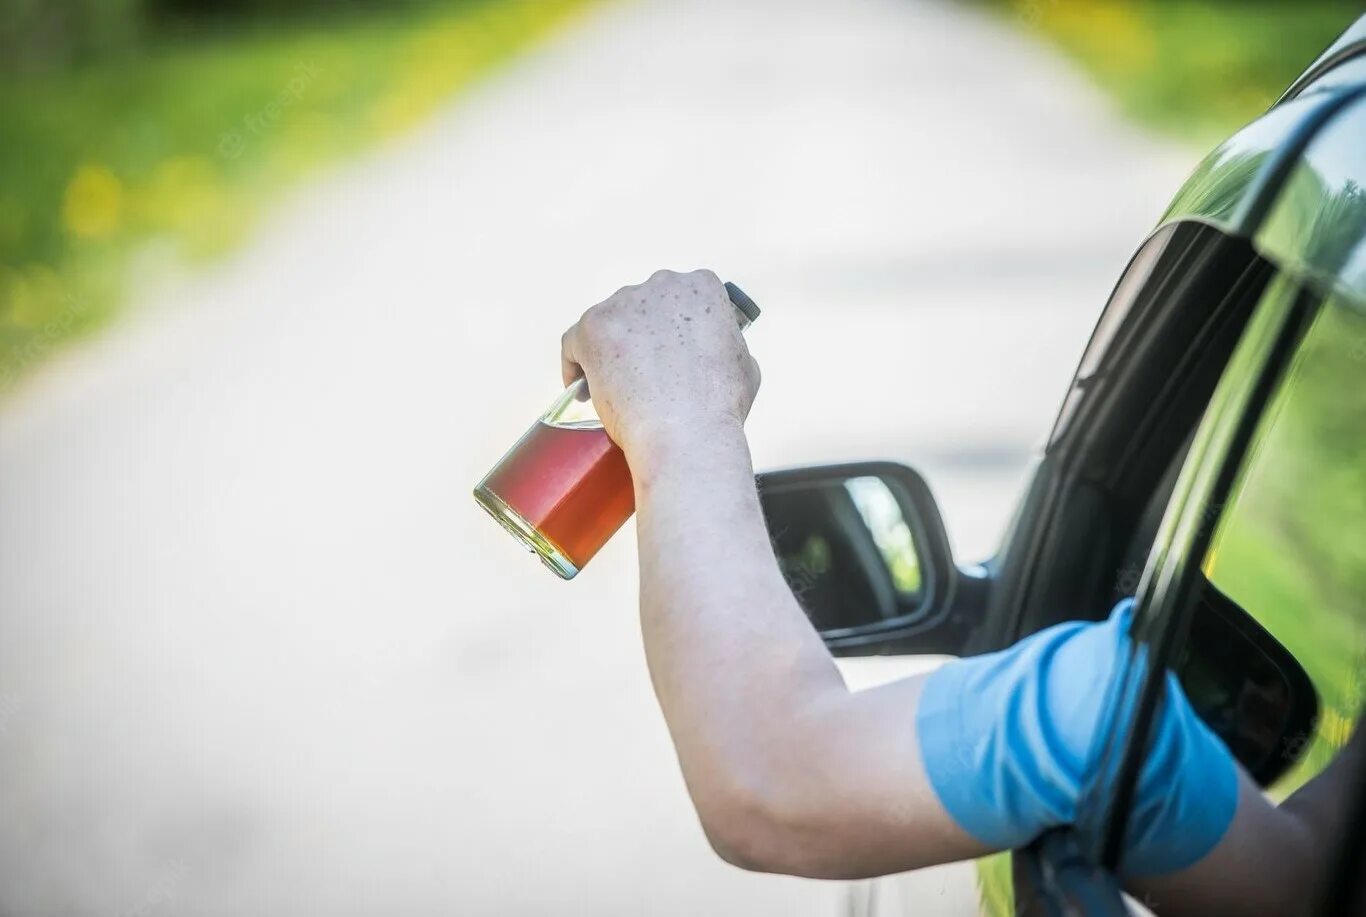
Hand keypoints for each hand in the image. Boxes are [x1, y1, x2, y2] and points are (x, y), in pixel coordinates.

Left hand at [560, 269, 760, 462]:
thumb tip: (715, 352)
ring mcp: (624, 304)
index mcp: (701, 288)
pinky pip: (574, 341)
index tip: (666, 350)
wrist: (687, 434)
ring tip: (613, 386)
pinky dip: (576, 363)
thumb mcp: (745, 365)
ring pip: (608, 323)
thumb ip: (727, 345)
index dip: (671, 327)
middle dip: (640, 336)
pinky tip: (582, 387)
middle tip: (641, 371)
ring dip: (608, 349)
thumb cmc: (718, 408)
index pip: (679, 299)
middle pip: (641, 308)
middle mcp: (661, 285)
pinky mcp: (592, 328)